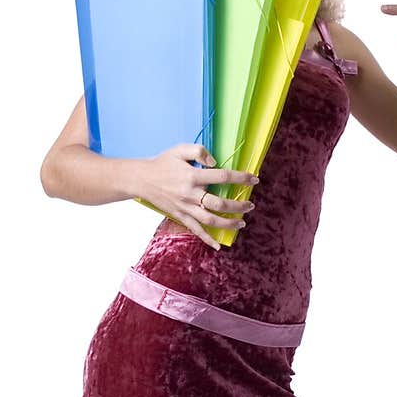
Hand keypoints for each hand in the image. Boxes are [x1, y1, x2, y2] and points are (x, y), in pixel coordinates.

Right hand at [138, 144, 257, 249]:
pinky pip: (196, 230)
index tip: (254, 179)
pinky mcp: (181, 216)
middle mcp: (191, 194)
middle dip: (238, 206)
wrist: (142, 179)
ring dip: (228, 223)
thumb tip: (215, 163)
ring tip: (242, 222)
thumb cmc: (163, 163)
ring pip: (210, 220)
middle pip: (219, 204)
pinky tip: (218, 246)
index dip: (240, 178)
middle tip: (250, 205)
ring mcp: (186, 208)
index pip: (222, 177)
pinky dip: (207, 239)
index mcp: (193, 176)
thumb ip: (199, 152)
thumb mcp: (180, 149)